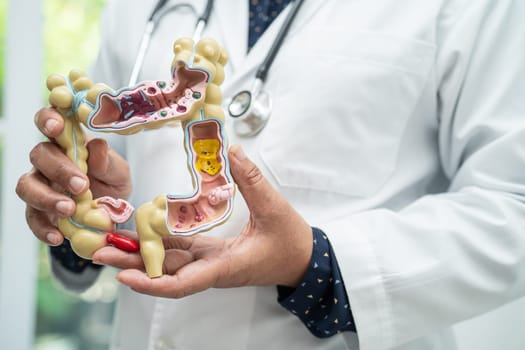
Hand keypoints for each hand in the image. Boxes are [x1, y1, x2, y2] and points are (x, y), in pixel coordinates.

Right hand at [15, 107, 131, 245]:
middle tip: (81, 185)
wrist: (113, 213)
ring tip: (69, 210)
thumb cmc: (112, 182)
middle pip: (39, 155)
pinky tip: (58, 237)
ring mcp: (41, 185)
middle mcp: (49, 160)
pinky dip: (43, 228)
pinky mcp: (40, 210)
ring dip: (47, 198)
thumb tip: (97, 147)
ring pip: (27, 185)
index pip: (50, 122)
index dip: (48, 119)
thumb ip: (107, 160)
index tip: (57, 126)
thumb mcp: (118, 171)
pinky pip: (32, 217)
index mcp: (67, 142)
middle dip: (59, 169)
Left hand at [92, 145, 312, 296]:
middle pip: (165, 272)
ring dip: (141, 252)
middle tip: (99, 252)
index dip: (151, 283)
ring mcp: (210, 261)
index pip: (182, 283)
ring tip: (111, 240)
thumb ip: (252, 180)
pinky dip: (161, 241)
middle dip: (132, 264)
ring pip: (169, 261)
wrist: (301, 259)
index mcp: (225, 266)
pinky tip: (143, 228)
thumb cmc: (290, 242)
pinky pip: (181, 250)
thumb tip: (233, 151)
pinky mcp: (212, 253)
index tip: (124, 276)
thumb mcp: (274, 208)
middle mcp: (211, 268)